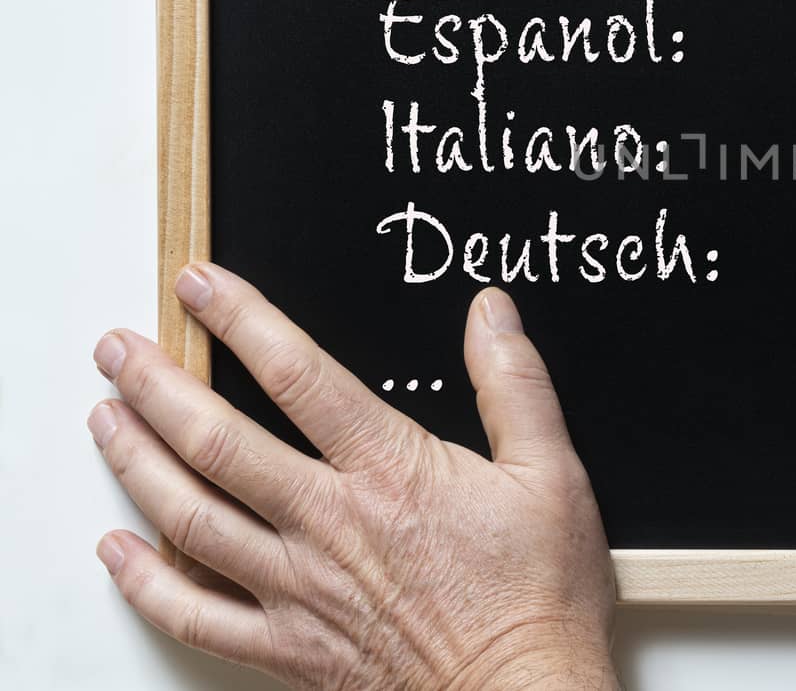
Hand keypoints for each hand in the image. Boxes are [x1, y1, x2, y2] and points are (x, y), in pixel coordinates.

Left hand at [88, 263, 617, 689]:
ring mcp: (299, 589)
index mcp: (390, 472)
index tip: (201, 285)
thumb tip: (490, 312)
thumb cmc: (537, 594)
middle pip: (218, 443)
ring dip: (137, 463)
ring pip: (191, 519)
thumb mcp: (552, 471)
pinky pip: (195, 616)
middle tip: (118, 349)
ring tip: (106, 420)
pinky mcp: (289, 649)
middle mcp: (330, 524)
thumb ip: (515, 383)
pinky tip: (117, 551)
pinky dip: (145, 583)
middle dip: (158, 386)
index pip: (298, 376)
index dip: (242, 320)